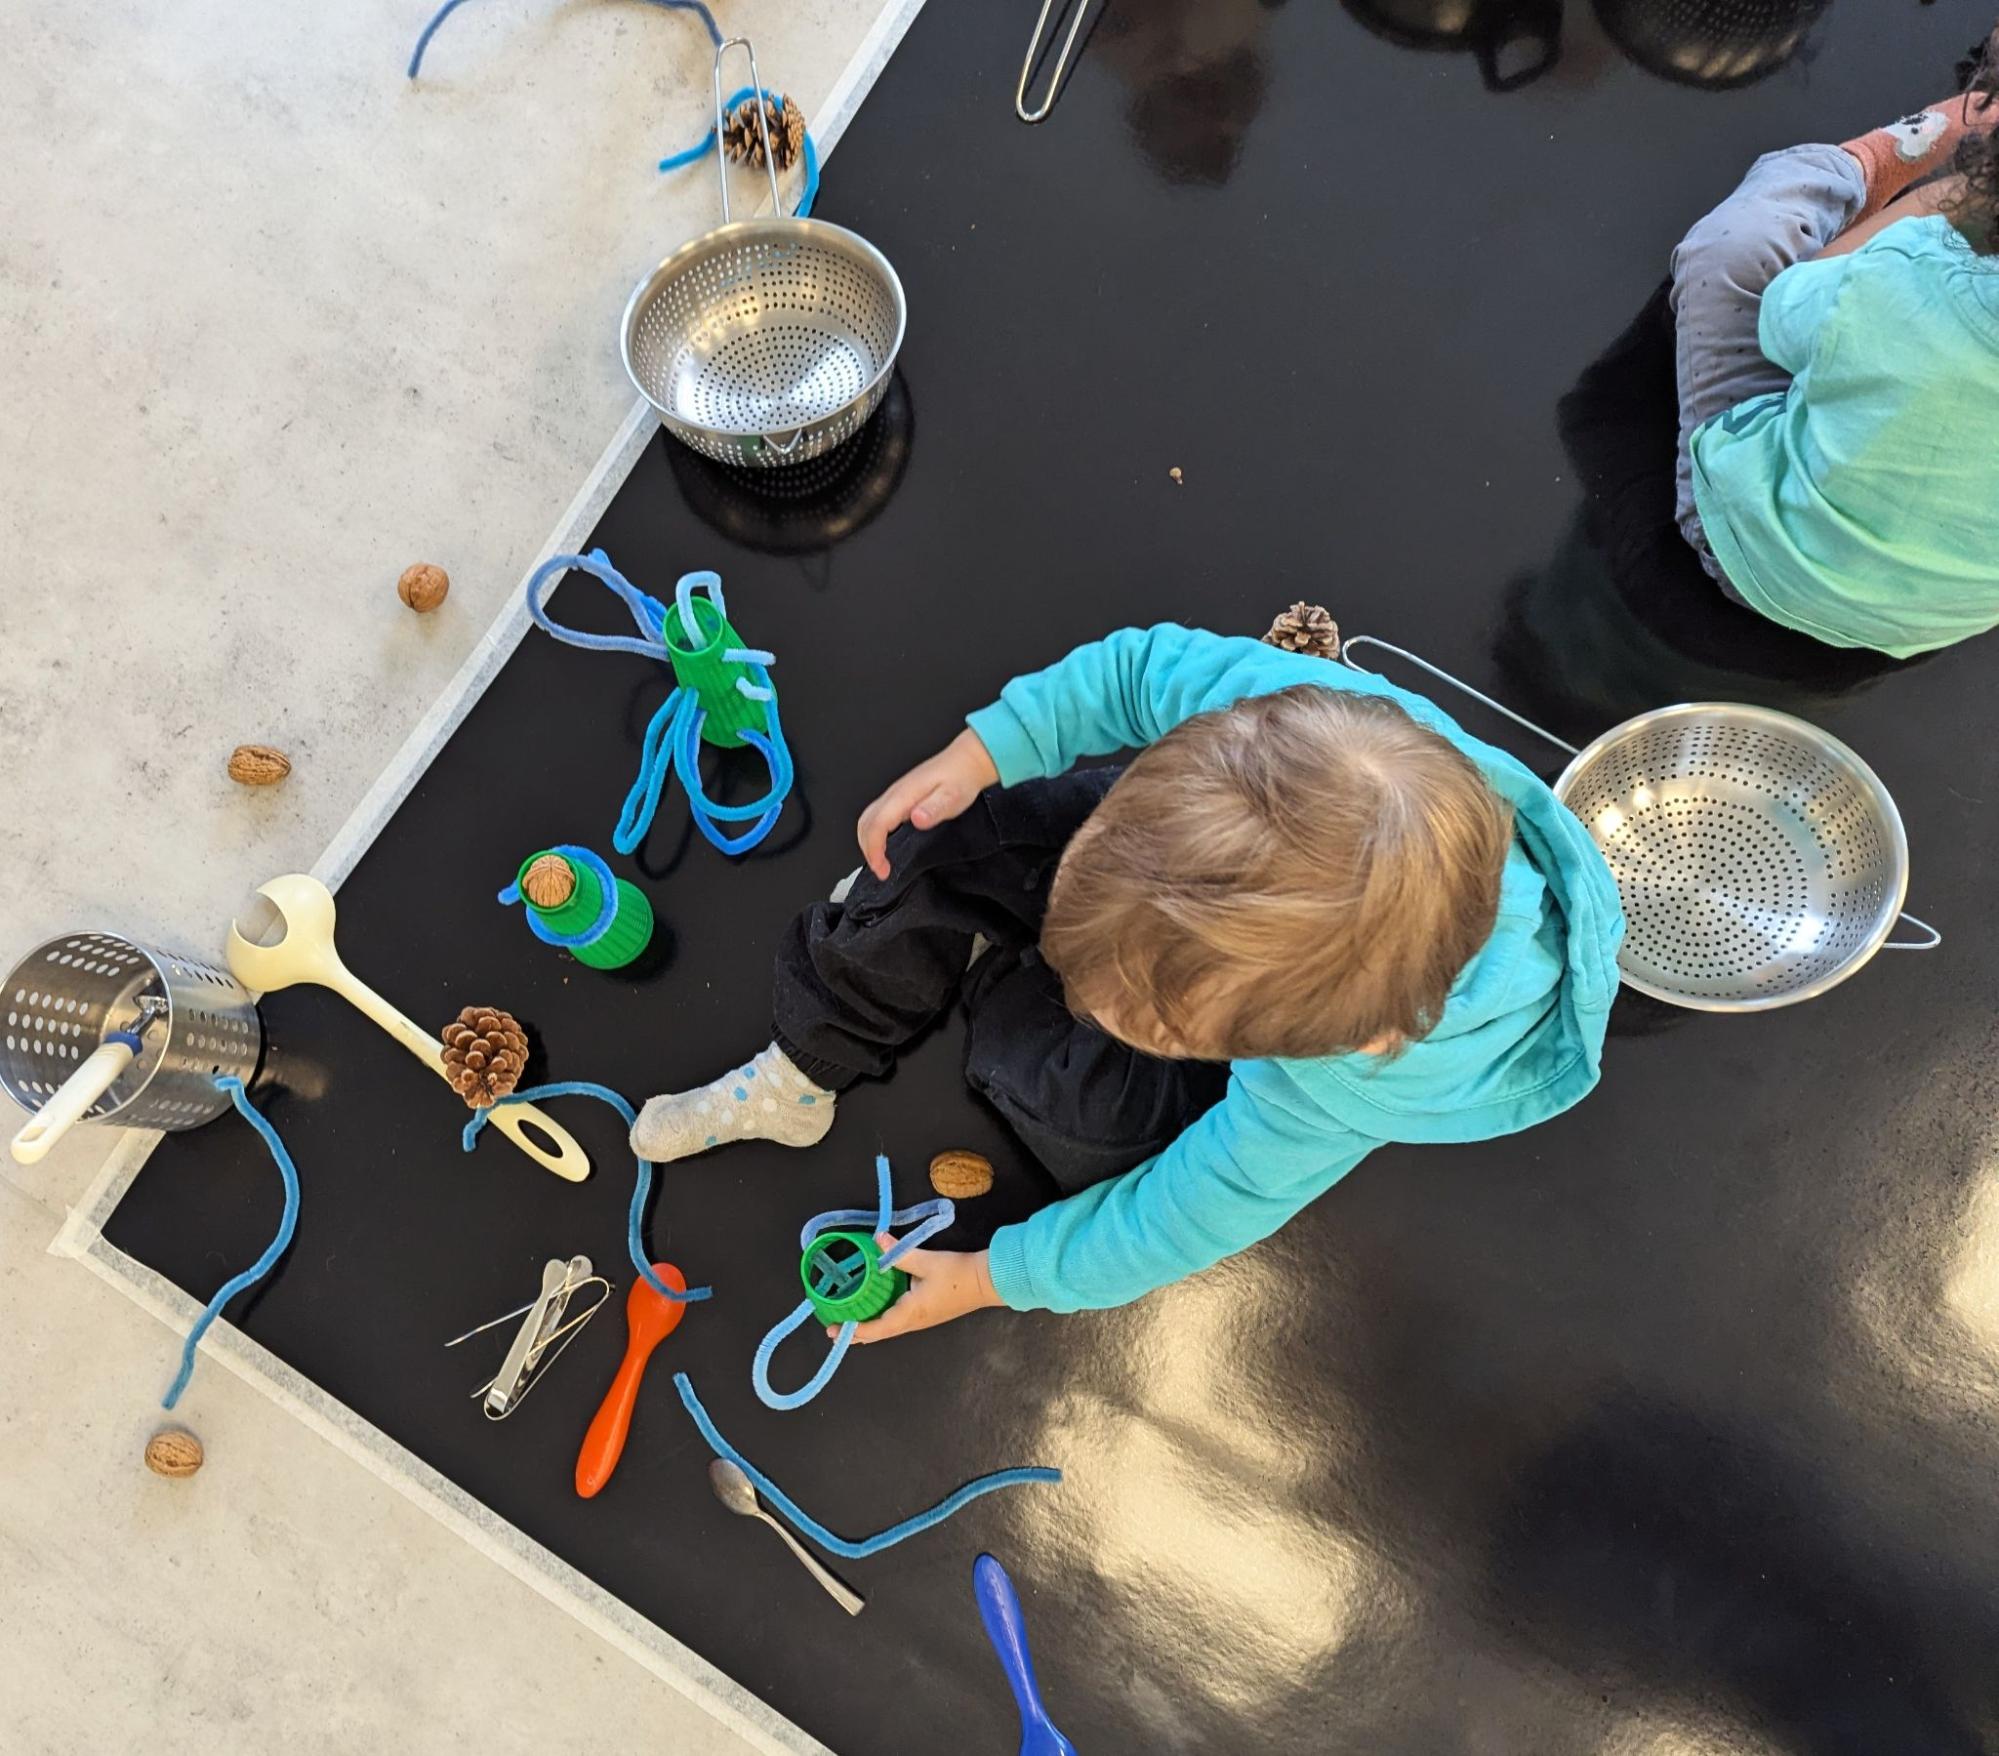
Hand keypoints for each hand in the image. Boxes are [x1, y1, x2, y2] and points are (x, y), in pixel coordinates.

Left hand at [839, 1236, 1002, 1343]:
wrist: (986, 1282)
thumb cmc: (957, 1273)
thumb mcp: (926, 1261)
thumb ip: (899, 1253)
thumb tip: (877, 1238)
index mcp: (909, 1313)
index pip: (876, 1329)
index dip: (854, 1330)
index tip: (834, 1329)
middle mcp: (913, 1322)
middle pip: (879, 1334)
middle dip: (856, 1333)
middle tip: (834, 1329)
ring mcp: (920, 1321)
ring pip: (888, 1330)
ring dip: (868, 1329)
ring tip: (849, 1322)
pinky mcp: (926, 1315)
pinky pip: (897, 1323)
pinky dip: (881, 1322)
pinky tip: (875, 1312)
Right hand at [856, 728, 999, 879]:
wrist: (966, 763)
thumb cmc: (960, 779)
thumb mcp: (953, 797)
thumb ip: (934, 809)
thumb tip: (916, 818)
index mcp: (904, 794)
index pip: (876, 824)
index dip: (874, 849)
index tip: (882, 869)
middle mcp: (895, 794)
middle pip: (865, 823)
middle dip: (867, 850)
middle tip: (881, 871)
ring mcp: (895, 795)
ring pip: (868, 820)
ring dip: (868, 842)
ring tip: (880, 862)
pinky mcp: (899, 798)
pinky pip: (877, 817)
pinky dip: (874, 834)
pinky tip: (885, 845)